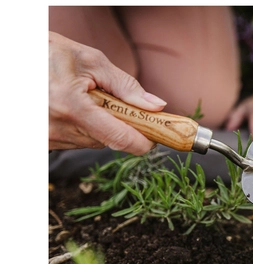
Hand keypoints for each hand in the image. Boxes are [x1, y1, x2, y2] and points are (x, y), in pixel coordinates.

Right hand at [49, 31, 166, 154]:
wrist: (17, 60)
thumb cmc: (52, 54)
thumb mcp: (92, 61)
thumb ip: (126, 86)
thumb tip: (156, 106)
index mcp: (71, 106)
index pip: (119, 138)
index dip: (142, 141)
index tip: (155, 137)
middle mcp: (57, 128)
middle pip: (109, 141)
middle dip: (120, 126)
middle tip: (117, 105)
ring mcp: (48, 138)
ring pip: (93, 142)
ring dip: (100, 126)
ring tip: (87, 101)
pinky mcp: (43, 143)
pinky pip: (76, 142)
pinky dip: (84, 129)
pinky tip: (74, 110)